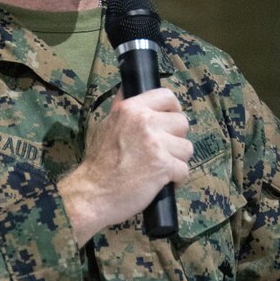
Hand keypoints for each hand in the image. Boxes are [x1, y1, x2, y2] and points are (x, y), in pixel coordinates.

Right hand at [58, 88, 192, 245]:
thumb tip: (128, 88)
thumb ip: (122, 107)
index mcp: (131, 108)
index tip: (169, 122)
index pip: (167, 96)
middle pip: (182, 123)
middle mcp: (145, 121)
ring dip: (177, 161)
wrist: (93, 193)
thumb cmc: (98, 163)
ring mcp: (156, 144)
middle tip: (161, 152)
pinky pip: (184, 170)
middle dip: (175, 140)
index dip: (173, 110)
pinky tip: (161, 183)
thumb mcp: (106, 125)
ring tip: (159, 169)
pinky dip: (176, 180)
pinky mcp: (163, 166)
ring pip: (187, 148)